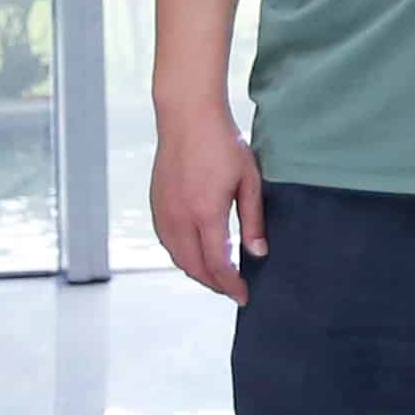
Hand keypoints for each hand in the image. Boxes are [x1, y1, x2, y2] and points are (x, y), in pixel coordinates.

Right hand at [147, 115, 262, 301]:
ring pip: (177, 257)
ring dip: (197, 272)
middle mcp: (178, 218)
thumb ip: (253, 220)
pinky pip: (168, 242)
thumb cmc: (223, 144)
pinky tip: (197, 256)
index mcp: (205, 214)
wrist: (187, 118)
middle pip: (194, 267)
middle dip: (214, 284)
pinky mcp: (156, 205)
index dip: (231, 285)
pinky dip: (182, 256)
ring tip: (219, 278)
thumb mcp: (249, 181)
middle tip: (234, 291)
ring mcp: (163, 212)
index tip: (244, 296)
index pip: (217, 264)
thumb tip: (258, 253)